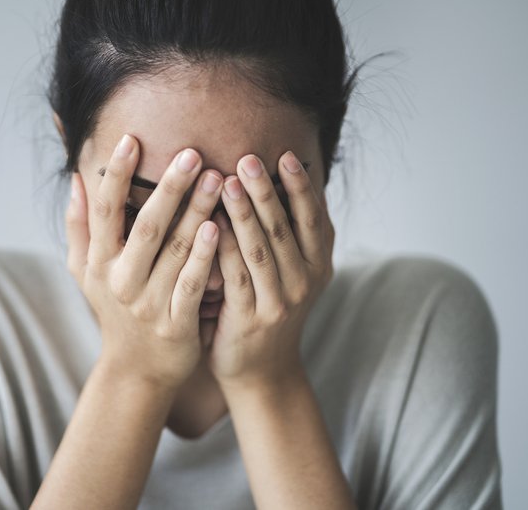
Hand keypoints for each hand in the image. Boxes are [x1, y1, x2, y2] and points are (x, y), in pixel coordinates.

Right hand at [65, 134, 223, 390]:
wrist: (136, 370)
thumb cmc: (113, 311)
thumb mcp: (85, 272)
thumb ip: (79, 226)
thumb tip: (76, 178)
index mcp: (98, 263)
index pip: (104, 211)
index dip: (115, 175)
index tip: (131, 139)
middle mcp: (120, 280)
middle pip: (146, 226)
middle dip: (169, 188)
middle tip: (192, 153)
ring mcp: (148, 303)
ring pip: (174, 252)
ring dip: (195, 213)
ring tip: (217, 179)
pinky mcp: (176, 323)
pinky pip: (192, 285)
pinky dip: (204, 257)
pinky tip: (217, 229)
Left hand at [207, 151, 334, 389]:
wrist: (262, 372)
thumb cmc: (270, 311)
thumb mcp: (293, 275)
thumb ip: (289, 237)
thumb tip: (277, 183)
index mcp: (319, 265)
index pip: (313, 218)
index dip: (301, 186)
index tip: (286, 155)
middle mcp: (304, 282)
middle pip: (284, 228)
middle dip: (266, 190)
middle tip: (248, 159)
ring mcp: (279, 302)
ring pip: (260, 249)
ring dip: (243, 213)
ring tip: (226, 181)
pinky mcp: (250, 319)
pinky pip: (235, 276)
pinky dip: (223, 248)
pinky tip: (209, 224)